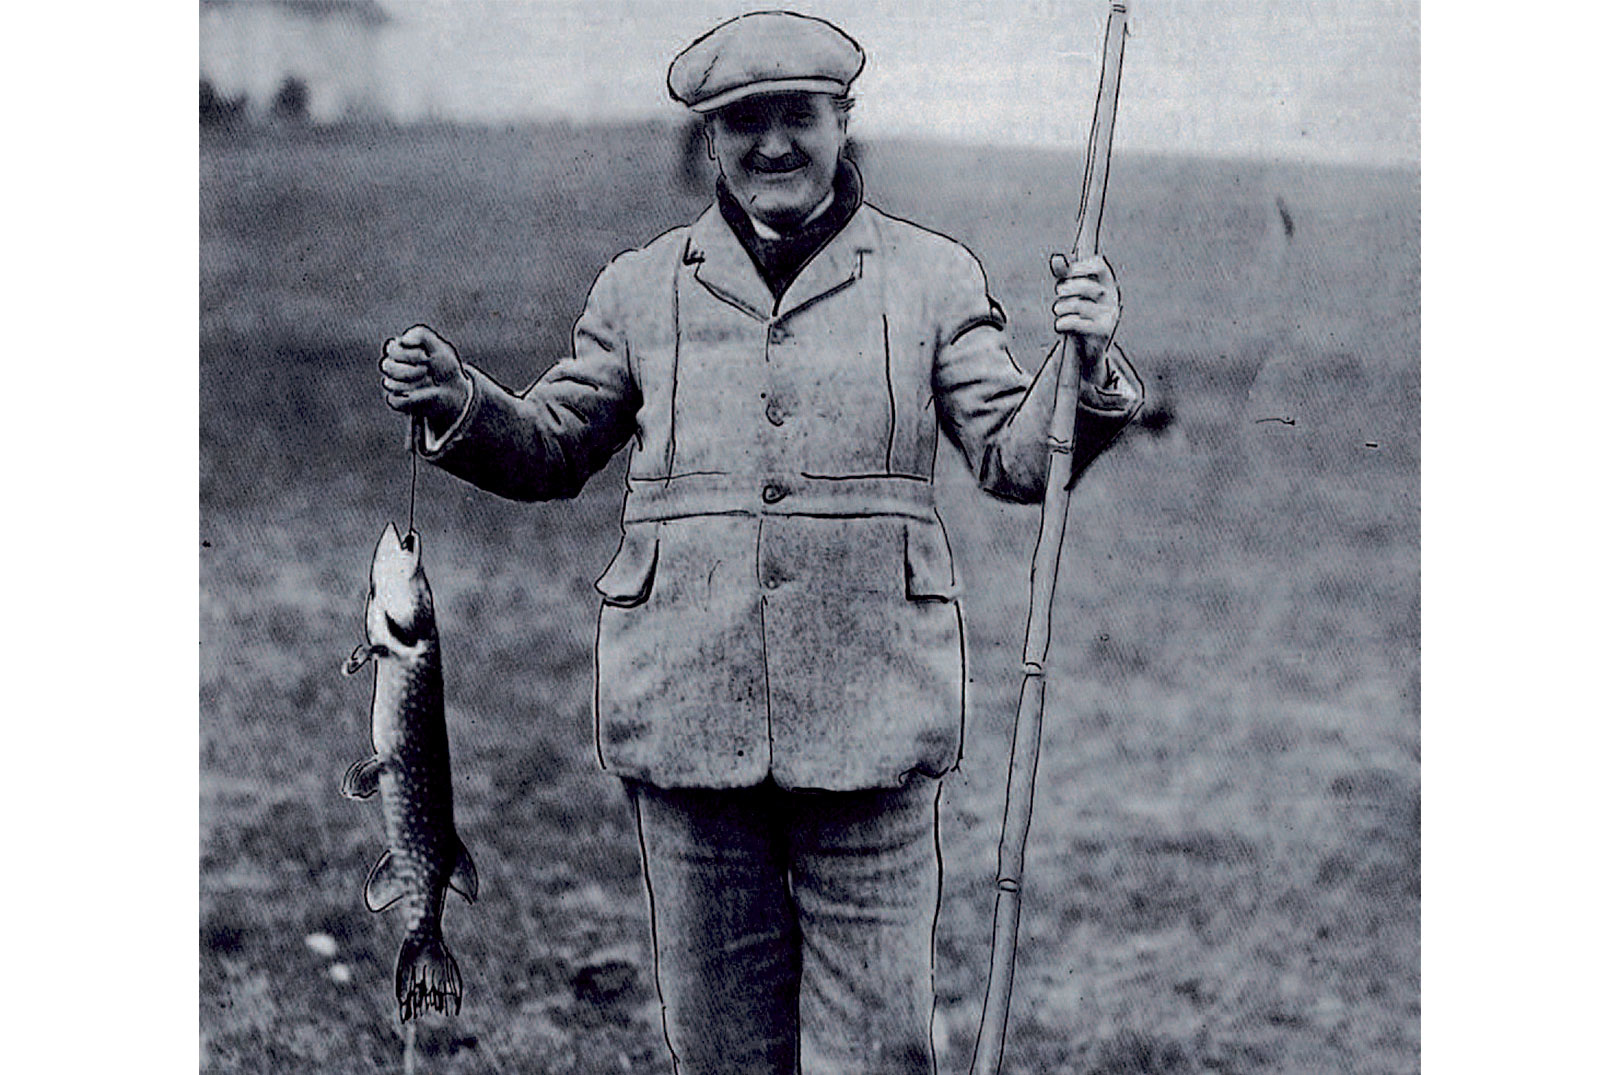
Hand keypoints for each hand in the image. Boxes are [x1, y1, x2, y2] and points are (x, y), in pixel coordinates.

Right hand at [380, 324, 470, 428]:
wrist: (454, 388)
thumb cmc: (444, 365)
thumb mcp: (439, 347)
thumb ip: (422, 335)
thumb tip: (404, 340)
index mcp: (398, 350)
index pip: (392, 349)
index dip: (409, 354)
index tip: (426, 356)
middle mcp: (392, 367)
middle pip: (387, 366)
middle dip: (411, 369)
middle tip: (427, 371)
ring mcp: (392, 384)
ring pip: (390, 384)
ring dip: (414, 384)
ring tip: (429, 383)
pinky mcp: (397, 401)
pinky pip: (395, 401)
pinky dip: (413, 398)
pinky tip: (426, 394)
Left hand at [1049, 253, 1120, 379]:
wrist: (1089, 351)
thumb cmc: (1080, 316)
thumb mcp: (1072, 294)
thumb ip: (1064, 276)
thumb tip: (1056, 258)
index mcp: (1107, 284)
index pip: (1099, 265)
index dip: (1081, 266)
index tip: (1068, 274)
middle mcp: (1112, 298)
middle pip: (1086, 286)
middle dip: (1067, 288)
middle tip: (1059, 292)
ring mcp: (1109, 315)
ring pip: (1078, 305)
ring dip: (1061, 307)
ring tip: (1058, 310)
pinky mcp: (1103, 331)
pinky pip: (1076, 323)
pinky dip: (1062, 323)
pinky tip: (1060, 325)